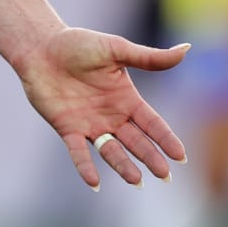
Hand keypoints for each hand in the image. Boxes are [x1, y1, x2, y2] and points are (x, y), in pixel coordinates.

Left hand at [15, 27, 189, 190]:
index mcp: (126, 99)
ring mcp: (89, 124)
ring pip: (111, 150)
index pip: (152, 123)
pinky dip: (85, 166)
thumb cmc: (78, 44)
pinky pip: (78, 151)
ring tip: (137, 180)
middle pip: (136, 141)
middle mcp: (111, 116)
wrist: (40, 46)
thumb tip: (187, 48)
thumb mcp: (116, 49)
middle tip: (164, 175)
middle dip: (150, 157)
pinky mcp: (67, 128)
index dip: (166, 138)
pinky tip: (94, 182)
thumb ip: (149, 57)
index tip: (181, 156)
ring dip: (123, 165)